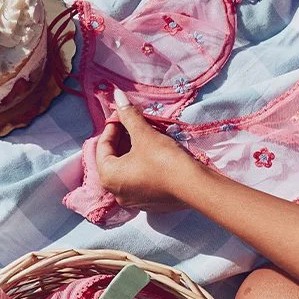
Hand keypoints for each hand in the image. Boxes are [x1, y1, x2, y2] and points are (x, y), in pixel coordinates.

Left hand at [95, 89, 201, 211]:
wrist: (195, 187)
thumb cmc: (164, 160)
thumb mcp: (144, 134)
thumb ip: (129, 115)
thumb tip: (117, 95)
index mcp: (108, 177)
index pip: (102, 146)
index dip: (113, 126)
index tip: (124, 113)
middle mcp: (116, 192)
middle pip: (114, 158)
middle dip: (123, 138)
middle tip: (136, 122)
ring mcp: (133, 200)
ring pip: (127, 169)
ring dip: (134, 150)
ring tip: (146, 134)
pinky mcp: (149, 203)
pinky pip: (140, 178)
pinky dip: (143, 164)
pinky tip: (155, 152)